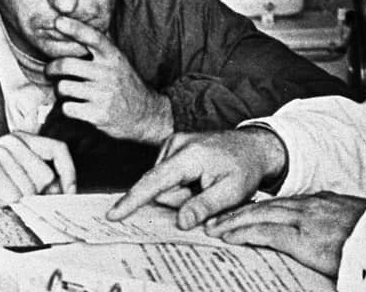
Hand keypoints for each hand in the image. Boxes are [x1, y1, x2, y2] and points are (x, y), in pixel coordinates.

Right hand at [0, 132, 75, 208]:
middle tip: (9, 191)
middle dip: (32, 194)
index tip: (69, 192)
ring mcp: (1, 152)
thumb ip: (35, 174)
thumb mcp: (11, 170)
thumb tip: (63, 191)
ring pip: (28, 191)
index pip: (59, 150)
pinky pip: (11, 196)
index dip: (69, 172)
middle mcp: (14, 141)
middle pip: (46, 178)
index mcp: (23, 138)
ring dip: (12, 199)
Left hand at [46, 16, 172, 144]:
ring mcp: (103, 94)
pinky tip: (76, 107)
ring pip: (63, 87)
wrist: (145, 114)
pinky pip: (67, 108)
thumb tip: (74, 28)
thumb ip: (101, 49)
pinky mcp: (98, 114)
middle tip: (50, 71)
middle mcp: (108, 73)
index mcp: (113, 57)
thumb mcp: (119, 62)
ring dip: (60, 90)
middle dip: (51, 68)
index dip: (74, 28)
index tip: (58, 21)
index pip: (93, 37)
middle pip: (66, 64)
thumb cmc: (125, 85)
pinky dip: (67, 108)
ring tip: (68, 92)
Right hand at [107, 129, 286, 228]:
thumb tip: (181, 222)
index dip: (133, 200)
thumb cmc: (244, 168)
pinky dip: (182, 184)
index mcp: (189, 155)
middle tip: (207, 193)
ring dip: (182, 193)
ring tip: (205, 184)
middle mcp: (176, 145)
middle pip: (161, 190)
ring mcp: (173, 144)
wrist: (252, 147)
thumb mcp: (233, 192)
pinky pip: (167, 178)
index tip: (113, 214)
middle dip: (181, 201)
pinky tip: (199, 178)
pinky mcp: (172, 148)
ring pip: (163, 186)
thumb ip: (206, 206)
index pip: (155, 182)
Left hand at [206, 192, 365, 276]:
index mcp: (321, 203)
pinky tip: (229, 237)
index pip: (282, 204)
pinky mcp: (303, 238)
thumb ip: (335, 229)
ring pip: (259, 216)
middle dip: (238, 211)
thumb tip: (326, 241)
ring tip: (214, 227)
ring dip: (233, 221)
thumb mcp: (353, 226)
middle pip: (265, 206)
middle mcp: (310, 206)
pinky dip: (244, 233)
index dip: (258, 208)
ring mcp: (305, 220)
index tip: (241, 213)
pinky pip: (266, 233)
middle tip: (215, 217)